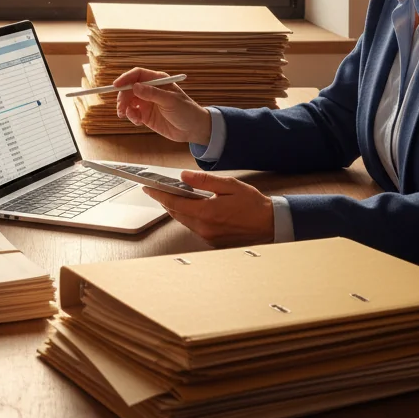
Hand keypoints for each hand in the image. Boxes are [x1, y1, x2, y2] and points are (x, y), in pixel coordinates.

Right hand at [114, 67, 211, 143]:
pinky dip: (131, 116)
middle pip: (129, 88)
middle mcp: (151, 90)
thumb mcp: (170, 100)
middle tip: (121, 108)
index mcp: (158, 80)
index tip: (116, 86)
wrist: (193, 129)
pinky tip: (137, 122)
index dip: (125, 78)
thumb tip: (135, 87)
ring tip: (127, 115)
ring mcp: (147, 102)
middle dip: (123, 96)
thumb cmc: (186, 110)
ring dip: (124, 107)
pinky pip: (133, 113)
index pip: (137, 74)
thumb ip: (152, 93)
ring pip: (129, 101)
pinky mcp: (146, 115)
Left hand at [143, 170, 274, 247]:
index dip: (159, 194)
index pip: (174, 202)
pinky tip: (191, 208)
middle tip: (157, 190)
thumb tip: (184, 177)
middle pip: (176, 213)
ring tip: (173, 196)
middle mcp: (204, 228)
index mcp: (207, 212)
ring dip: (177, 209)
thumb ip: (204, 181)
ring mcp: (208, 236)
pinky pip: (194, 227)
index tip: (148, 188)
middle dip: (165, 201)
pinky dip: (188, 216)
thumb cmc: (252, 205)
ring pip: (184, 221)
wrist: (270, 225)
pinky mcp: (213, 241)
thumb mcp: (229, 185)